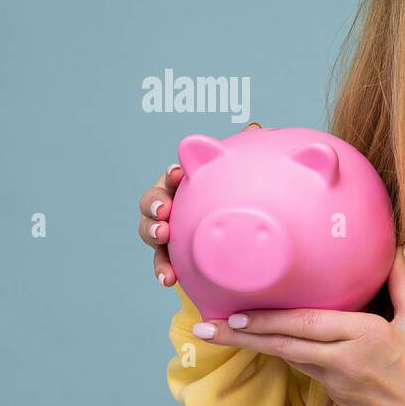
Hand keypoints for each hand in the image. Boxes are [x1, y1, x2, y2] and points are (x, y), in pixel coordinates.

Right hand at [138, 121, 263, 287]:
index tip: (178, 174)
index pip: (173, 177)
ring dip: (152, 233)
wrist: (235, 240)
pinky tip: (168, 279)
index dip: (172, 175)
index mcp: (185, 186)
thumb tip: (255, 126)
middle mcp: (172, 205)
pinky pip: (162, 263)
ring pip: (150, 230)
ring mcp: (168, 231)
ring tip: (161, 238)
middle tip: (163, 212)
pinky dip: (162, 269)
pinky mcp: (171, 256)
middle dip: (153, 204)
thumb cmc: (230, 201)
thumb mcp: (239, 181)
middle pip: (152, 200)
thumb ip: (243, 156)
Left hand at [188, 244, 404, 405]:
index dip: (266, 320)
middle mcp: (342, 361)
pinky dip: (286, 354)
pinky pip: (306, 368)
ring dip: (256, 346)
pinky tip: (271, 344)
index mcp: (363, 337)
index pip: (305, 324)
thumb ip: (403, 285)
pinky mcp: (337, 396)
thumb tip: (396, 249)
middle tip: (204, 327)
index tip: (234, 313)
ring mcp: (336, 382)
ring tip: (222, 334)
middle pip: (283, 345)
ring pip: (289, 358)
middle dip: (241, 336)